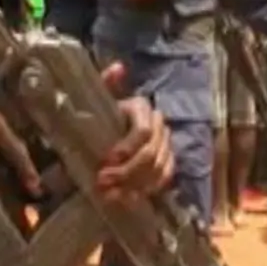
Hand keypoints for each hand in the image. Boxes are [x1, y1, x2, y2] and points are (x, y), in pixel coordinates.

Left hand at [95, 63, 173, 201]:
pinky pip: (165, 177)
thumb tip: (118, 67)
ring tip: (111, 195)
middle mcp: (159, 125)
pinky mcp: (167, 161)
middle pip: (150, 154)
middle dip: (127, 171)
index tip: (106, 161)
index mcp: (142, 108)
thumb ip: (105, 83)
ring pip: (158, 168)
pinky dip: (148, 190)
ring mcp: (166, 144)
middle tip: (103, 183)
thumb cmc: (100, 115)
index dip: (126, 148)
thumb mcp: (98, 98)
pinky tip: (129, 198)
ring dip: (135, 184)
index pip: (144, 131)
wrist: (108, 133)